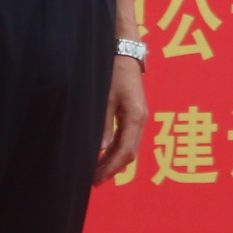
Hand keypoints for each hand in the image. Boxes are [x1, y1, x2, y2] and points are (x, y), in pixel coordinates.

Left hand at [94, 55, 148, 185]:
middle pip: (129, 153)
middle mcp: (140, 120)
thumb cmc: (113, 72)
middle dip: (112, 168)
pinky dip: (115, 149)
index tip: (95, 181)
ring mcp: (138, 116)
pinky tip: (103, 154)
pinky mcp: (133, 112)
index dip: (110, 168)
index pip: (125, 152)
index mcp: (135, 118)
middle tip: (92, 181)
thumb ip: (103, 124)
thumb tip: (99, 150)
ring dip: (113, 160)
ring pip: (128, 146)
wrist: (124, 51)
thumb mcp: (104, 97)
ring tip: (95, 171)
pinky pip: (126, 137)